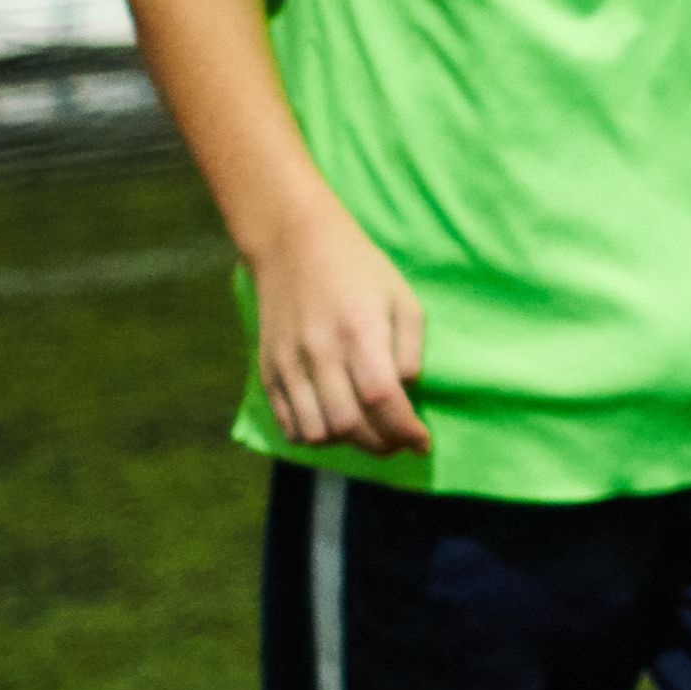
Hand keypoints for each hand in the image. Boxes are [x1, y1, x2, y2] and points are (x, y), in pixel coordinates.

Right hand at [244, 209, 432, 457]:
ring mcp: (288, 364)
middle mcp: (320, 352)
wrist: (294, 245)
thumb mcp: (402, 298)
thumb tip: (408, 392)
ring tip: (369, 432)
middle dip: (382, 444)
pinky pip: (288, 423)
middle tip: (400, 442)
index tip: (423, 443)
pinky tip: (336, 424)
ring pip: (316, 433)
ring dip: (347, 443)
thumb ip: (411, 349)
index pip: (382, 399)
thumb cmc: (360, 270)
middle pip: (348, 424)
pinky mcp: (267, 371)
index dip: (405, 430)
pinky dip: (314, 436)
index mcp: (360, 332)